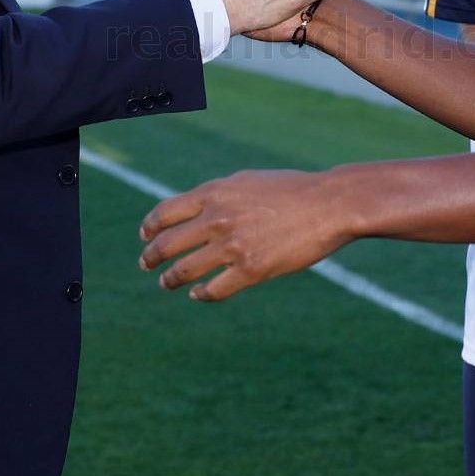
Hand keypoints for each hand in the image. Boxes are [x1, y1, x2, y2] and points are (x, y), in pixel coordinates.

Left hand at [137, 168, 348, 299]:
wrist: (329, 205)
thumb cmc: (291, 190)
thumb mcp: (246, 182)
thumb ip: (218, 195)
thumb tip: (194, 209)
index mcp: (214, 193)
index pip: (165, 213)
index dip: (150, 227)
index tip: (145, 236)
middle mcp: (217, 219)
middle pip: (167, 244)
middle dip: (152, 257)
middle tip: (147, 264)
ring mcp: (232, 246)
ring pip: (185, 271)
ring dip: (170, 280)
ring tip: (166, 283)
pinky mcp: (251, 270)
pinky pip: (214, 290)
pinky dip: (201, 294)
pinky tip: (198, 294)